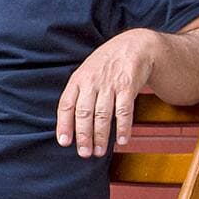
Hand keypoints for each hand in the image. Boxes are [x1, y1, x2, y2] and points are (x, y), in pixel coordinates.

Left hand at [58, 30, 157, 157]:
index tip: (64, 143)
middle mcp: (91, 82)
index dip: (64, 125)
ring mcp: (110, 84)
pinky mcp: (128, 86)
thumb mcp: (86, 73)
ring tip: (100, 152)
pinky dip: (123, 127)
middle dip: (83, 136)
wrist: (134, 45)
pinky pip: (124, 110)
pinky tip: (123, 140)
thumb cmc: (106, 65)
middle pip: (84, 113)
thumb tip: (69, 124)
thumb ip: (78, 94)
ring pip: (103, 114)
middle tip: (84, 153)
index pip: (66, 105)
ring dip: (102, 136)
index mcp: (77, 80)